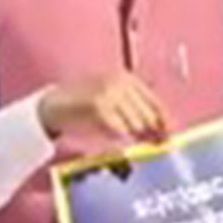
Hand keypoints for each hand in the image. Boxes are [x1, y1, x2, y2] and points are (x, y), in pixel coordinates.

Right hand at [38, 73, 168, 142]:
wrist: (51, 106)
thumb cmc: (85, 107)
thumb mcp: (114, 101)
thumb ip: (137, 111)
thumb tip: (165, 131)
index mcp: (128, 78)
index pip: (156, 103)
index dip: (165, 122)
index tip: (171, 136)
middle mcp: (121, 82)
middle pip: (148, 116)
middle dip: (151, 133)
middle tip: (154, 144)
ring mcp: (110, 92)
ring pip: (136, 124)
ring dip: (133, 136)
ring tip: (121, 135)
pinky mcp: (99, 105)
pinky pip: (119, 129)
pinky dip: (117, 136)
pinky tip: (110, 135)